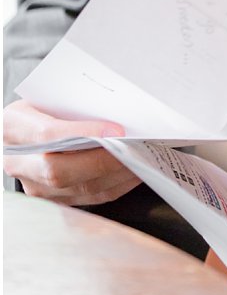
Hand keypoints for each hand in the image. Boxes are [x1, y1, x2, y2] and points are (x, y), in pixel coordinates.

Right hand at [3, 99, 140, 205]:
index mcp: (14, 126)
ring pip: (79, 188)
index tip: (116, 129)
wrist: (25, 130)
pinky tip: (135, 170)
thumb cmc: (45, 107)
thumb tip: (121, 108)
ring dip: (117, 174)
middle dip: (104, 160)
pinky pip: (90, 197)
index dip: (82, 133)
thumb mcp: (51, 95)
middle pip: (60, 171)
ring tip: (144, 157)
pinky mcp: (53, 199)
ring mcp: (34, 185)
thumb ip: (76, 101)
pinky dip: (118, 184)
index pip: (46, 134)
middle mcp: (18, 161)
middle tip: (136, 148)